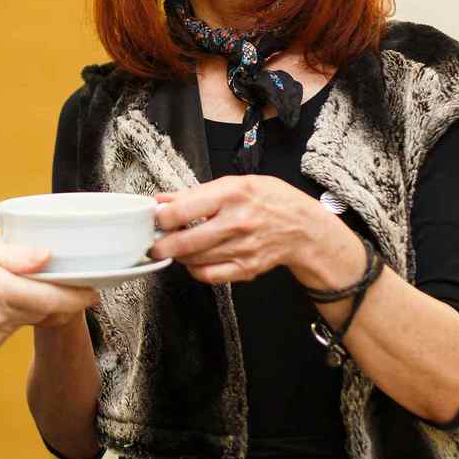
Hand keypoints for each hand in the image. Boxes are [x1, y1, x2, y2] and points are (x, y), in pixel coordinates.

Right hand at [0, 236, 98, 355]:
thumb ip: (14, 255)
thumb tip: (48, 257)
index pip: (53, 298)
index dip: (79, 296)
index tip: (95, 291)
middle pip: (43, 309)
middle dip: (52, 295)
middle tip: (52, 277)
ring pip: (24, 319)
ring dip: (22, 304)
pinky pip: (6, 330)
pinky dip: (4, 316)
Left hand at [150, 175, 355, 286]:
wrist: (304, 228)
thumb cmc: (270, 200)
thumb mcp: (236, 183)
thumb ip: (197, 193)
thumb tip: (163, 200)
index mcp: (233, 194)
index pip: (183, 210)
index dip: (161, 218)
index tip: (155, 219)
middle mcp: (237, 222)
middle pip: (185, 242)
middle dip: (161, 245)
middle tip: (154, 243)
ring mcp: (242, 248)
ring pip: (194, 259)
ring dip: (178, 255)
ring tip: (176, 247)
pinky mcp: (246, 268)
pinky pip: (210, 275)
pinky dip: (195, 270)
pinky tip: (195, 260)